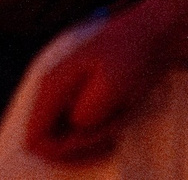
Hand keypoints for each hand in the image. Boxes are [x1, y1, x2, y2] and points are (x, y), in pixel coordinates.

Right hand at [24, 0, 187, 163]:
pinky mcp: (81, 102)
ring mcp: (66, 98)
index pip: (36, 137)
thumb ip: (88, 113)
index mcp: (52, 87)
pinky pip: (84, 131)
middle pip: (54, 142)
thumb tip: (76, 128)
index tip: (98, 140)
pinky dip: (105, 130)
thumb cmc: (130, 56)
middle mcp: (52, 94)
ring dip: (99, 136)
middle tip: (115, 126)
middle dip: (86, 143)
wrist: (151, 35)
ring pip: (71, 138)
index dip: (65, 151)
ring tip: (121, 114)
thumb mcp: (111, 87)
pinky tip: (120, 115)